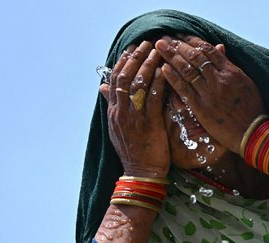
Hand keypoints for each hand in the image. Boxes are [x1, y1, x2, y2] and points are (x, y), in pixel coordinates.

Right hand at [100, 41, 169, 176]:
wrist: (141, 174)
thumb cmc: (134, 152)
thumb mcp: (117, 128)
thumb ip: (112, 106)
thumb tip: (103, 87)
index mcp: (114, 112)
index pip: (115, 81)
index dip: (123, 62)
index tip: (131, 49)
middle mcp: (121, 112)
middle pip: (125, 77)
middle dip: (135, 57)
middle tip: (146, 43)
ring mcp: (134, 117)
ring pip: (138, 84)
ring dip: (148, 64)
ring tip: (157, 50)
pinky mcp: (149, 124)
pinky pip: (153, 98)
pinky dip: (158, 82)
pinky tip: (165, 71)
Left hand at [155, 35, 264, 153]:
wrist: (253, 132)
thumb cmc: (252, 109)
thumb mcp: (246, 82)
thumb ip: (230, 65)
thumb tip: (219, 47)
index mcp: (231, 71)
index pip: (208, 50)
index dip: (192, 41)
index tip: (180, 36)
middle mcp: (219, 79)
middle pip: (195, 56)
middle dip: (178, 45)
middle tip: (165, 37)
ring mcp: (209, 93)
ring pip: (188, 70)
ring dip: (172, 56)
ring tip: (160, 47)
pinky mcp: (202, 108)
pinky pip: (184, 89)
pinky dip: (173, 78)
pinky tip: (164, 68)